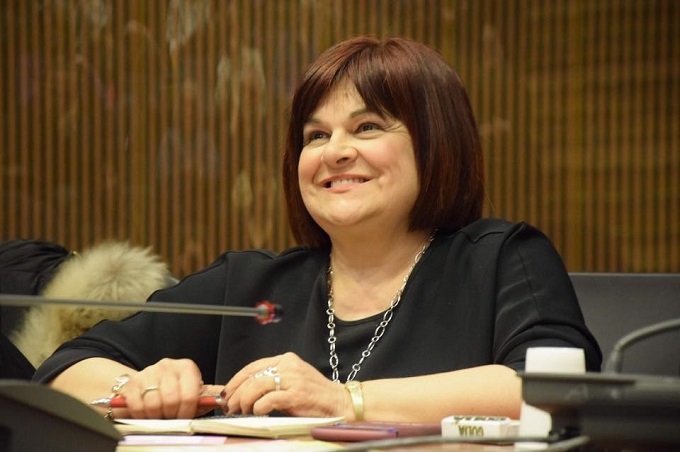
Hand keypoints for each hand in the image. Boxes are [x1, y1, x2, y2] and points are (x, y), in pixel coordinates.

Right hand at [118, 358, 218, 418]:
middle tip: (170, 418)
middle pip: (172, 400)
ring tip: (159, 415)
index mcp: (186, 367)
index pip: (191, 394)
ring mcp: (148, 372)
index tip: (184, 418)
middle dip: (171, 415)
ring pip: (154, 404)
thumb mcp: (191, 391)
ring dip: (156, 416)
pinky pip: (138, 406)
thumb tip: (226, 400)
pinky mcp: (132, 383)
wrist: (143, 387)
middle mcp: (168, 365)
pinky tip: (145, 413)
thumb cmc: (172, 392)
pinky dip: (142, 415)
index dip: (188, 411)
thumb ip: (207, 395)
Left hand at [223, 352, 350, 417]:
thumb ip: (271, 381)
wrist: (340, 402)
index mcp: (286, 359)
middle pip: (251, 376)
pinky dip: (258, 408)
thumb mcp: (292, 381)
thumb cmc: (315, 395)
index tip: (227, 393)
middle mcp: (288, 365)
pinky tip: (258, 413)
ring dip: (243, 401)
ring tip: (241, 411)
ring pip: (256, 386)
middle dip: (235, 393)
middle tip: (229, 406)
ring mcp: (293, 379)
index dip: (236, 380)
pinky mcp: (297, 394)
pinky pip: (268, 400)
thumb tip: (243, 392)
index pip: (252, 366)